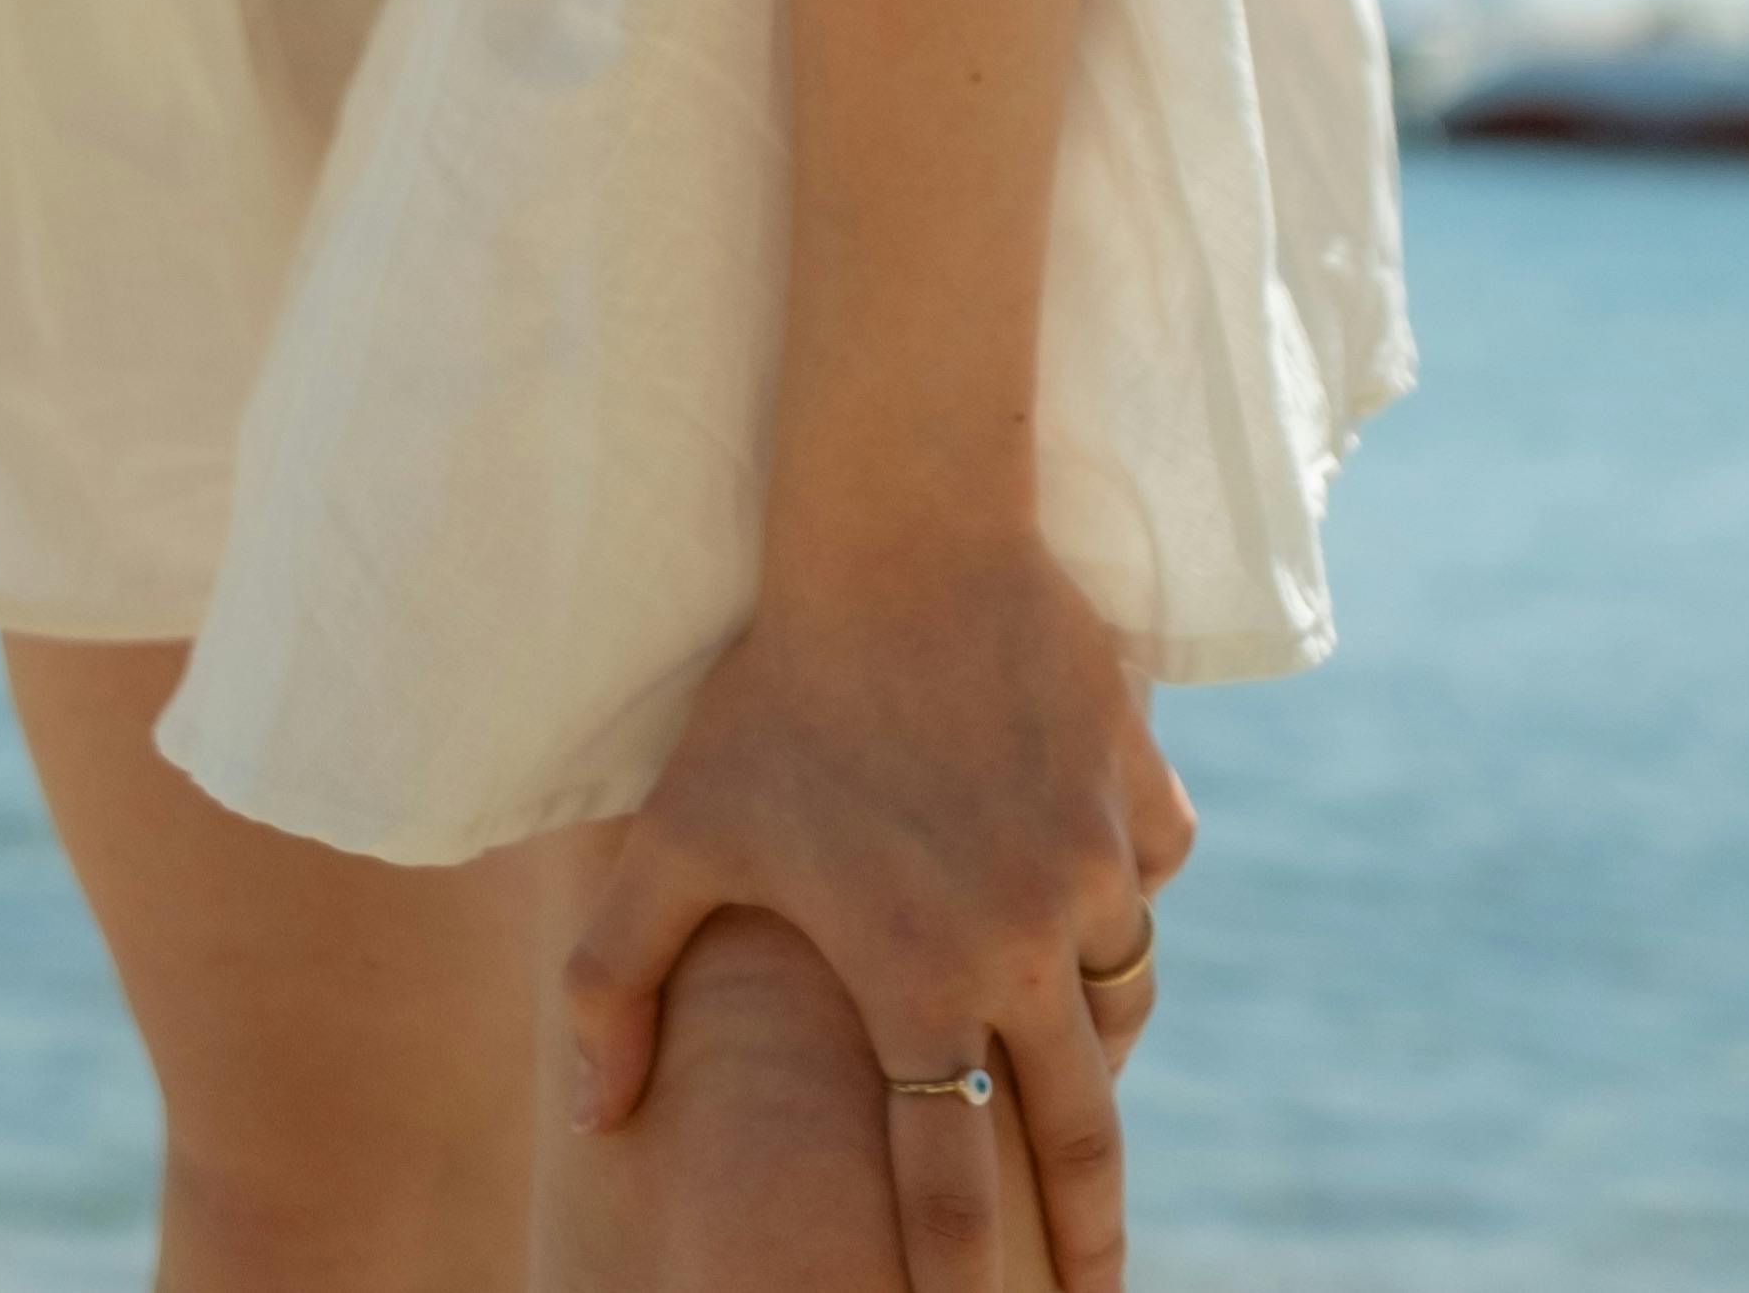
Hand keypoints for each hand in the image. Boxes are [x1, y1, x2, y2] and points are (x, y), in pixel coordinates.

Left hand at [561, 533, 1190, 1289]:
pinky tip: (1093, 885)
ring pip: (1121, 997)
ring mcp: (1095, 865)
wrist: (897, 531)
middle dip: (1090, 1237)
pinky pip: (1154, 874)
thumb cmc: (769, 692)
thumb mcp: (671, 838)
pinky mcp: (1140, 787)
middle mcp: (1023, 944)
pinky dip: (1128, 894)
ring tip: (1079, 1078)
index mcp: (915, 980)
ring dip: (1099, 1041)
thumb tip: (594, 1116)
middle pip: (1077, 1137)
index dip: (963, 1280)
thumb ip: (613, 984)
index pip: (950, 1183)